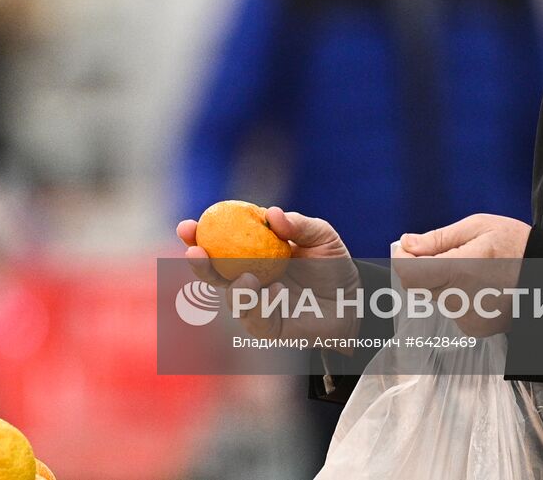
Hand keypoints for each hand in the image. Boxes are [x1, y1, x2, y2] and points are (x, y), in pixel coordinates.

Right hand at [176, 208, 361, 344]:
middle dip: (198, 265)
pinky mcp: (269, 328)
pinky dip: (262, 306)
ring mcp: (256, 304)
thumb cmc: (333, 263)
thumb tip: (271, 213)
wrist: (355, 300)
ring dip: (234, 289)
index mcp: (252, 253)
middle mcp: (248, 278)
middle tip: (195, 253)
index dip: (198, 236)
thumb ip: (298, 224)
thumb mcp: (321, 235)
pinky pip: (256, 319)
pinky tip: (275, 293)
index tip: (187, 226)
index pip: (218, 243)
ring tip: (248, 278)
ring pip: (232, 299)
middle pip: (213, 274)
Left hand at [394, 213, 530, 336]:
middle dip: (425, 268)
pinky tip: (480, 286)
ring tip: (473, 269)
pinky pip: (453, 310)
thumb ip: (438, 238)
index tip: (408, 249)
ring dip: (444, 283)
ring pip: (437, 297)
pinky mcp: (477, 328)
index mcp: (460, 270)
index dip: (402, 259)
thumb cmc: (516, 244)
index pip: (409, 274)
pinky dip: (458, 297)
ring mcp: (469, 318)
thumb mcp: (477, 227)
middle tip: (449, 254)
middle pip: (420, 286)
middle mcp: (461, 300)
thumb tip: (408, 243)